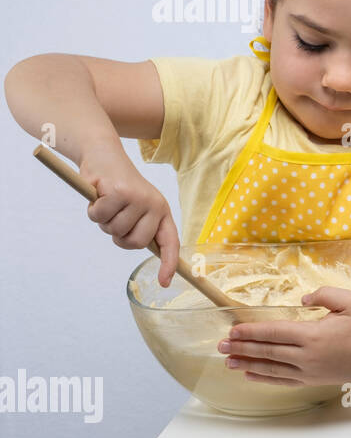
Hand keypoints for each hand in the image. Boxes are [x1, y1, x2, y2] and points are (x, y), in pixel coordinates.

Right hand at [80, 146, 180, 286]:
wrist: (104, 154)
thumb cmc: (117, 185)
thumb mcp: (135, 206)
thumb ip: (139, 225)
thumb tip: (138, 247)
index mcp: (161, 211)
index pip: (170, 242)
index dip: (168, 263)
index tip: (165, 282)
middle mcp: (155, 205)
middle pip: (135, 243)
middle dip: (118, 237)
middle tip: (114, 218)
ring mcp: (138, 198)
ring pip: (114, 230)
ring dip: (103, 220)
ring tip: (106, 202)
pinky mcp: (119, 192)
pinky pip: (100, 216)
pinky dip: (93, 210)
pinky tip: (98, 195)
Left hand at [218, 287, 350, 385]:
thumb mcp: (350, 302)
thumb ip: (325, 294)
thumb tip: (303, 299)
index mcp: (313, 335)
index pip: (274, 332)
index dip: (251, 331)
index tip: (233, 330)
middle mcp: (306, 356)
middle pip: (267, 351)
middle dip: (242, 348)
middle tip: (221, 345)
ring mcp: (308, 371)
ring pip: (270, 368)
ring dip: (247, 364)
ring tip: (228, 360)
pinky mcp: (311, 380)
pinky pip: (282, 381)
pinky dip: (263, 378)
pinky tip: (250, 375)